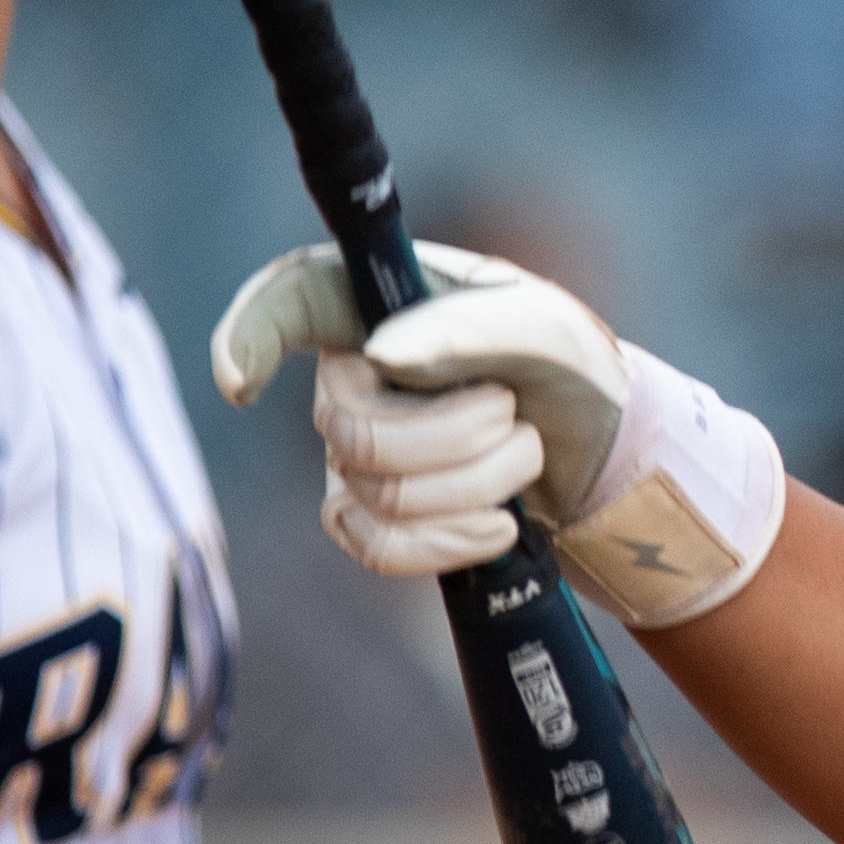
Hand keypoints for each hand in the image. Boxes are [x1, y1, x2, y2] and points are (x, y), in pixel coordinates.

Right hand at [211, 240, 786, 626]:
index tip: (241, 383)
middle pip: (350, 429)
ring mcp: (354, 447)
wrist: (601, 445)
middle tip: (511, 413)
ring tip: (521, 451)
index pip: (288, 296)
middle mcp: (352, 371)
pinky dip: (449, 541)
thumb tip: (382, 354)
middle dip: (458, 437)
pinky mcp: (373, 513)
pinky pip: (376, 546)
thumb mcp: (544, 325)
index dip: (245, 334)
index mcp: (380, 301)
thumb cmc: (565, 364)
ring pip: (377, 493)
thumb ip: (469, 326)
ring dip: (477, 483)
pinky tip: (497, 523)